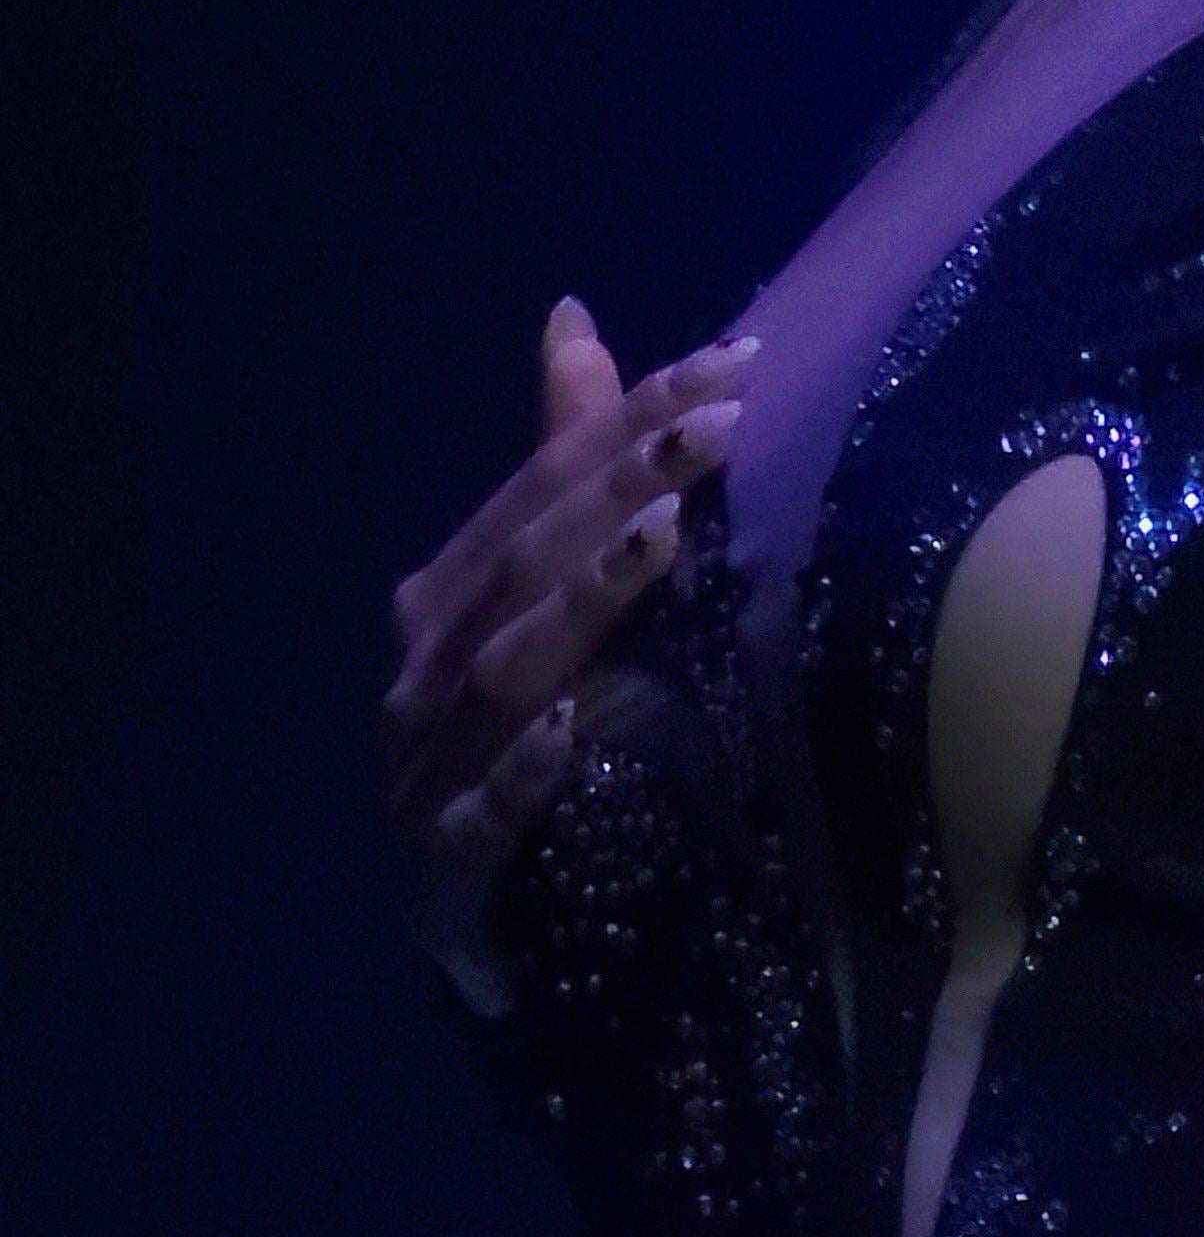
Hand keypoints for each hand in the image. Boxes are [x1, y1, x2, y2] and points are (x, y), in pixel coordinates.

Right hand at [381, 292, 758, 982]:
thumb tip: (571, 316)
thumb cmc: (510, 727)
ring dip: (580, 601)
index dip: (633, 417)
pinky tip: (578, 733)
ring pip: (506, 671)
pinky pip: (483, 816)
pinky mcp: (447, 866)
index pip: (545, 483)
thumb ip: (563, 463)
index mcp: (451, 592)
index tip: (741, 364)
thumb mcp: (541, 592)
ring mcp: (429, 764)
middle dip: (620, 487)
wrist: (467, 921)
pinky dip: (525, 774)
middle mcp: (430, 664)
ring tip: (661, 538)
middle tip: (719, 426)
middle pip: (526, 561)